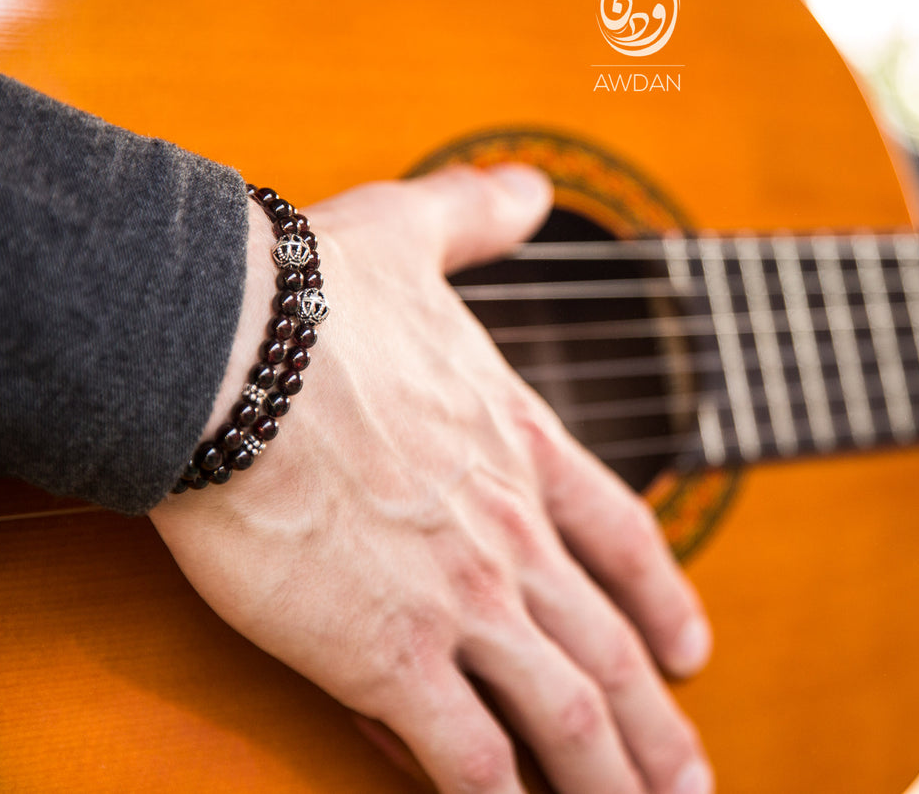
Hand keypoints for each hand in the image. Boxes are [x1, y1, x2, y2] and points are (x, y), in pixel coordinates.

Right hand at [149, 165, 713, 793]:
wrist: (227, 349)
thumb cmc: (307, 294)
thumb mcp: (412, 232)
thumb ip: (478, 213)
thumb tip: (525, 184)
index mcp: (520, 446)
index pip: (622, 538)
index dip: (664, 600)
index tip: (692, 651)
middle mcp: (509, 531)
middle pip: (608, 649)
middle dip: (655, 728)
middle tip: (691, 780)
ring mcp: (459, 597)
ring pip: (561, 712)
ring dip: (606, 778)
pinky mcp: (385, 652)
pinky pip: (461, 752)